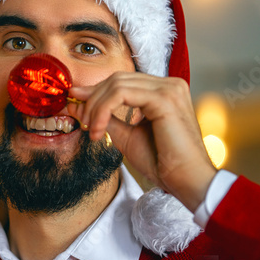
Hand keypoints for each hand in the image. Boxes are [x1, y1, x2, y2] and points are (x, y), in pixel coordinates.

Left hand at [67, 72, 216, 211]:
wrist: (185, 180)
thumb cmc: (161, 162)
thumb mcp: (126, 136)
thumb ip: (106, 118)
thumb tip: (78, 106)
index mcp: (162, 91)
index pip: (121, 81)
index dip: (94, 92)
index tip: (74, 105)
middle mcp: (168, 85)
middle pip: (116, 79)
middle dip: (91, 99)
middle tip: (81, 122)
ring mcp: (169, 88)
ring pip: (116, 84)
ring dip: (95, 107)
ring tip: (92, 131)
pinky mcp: (165, 98)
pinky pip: (121, 94)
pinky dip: (103, 111)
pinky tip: (99, 131)